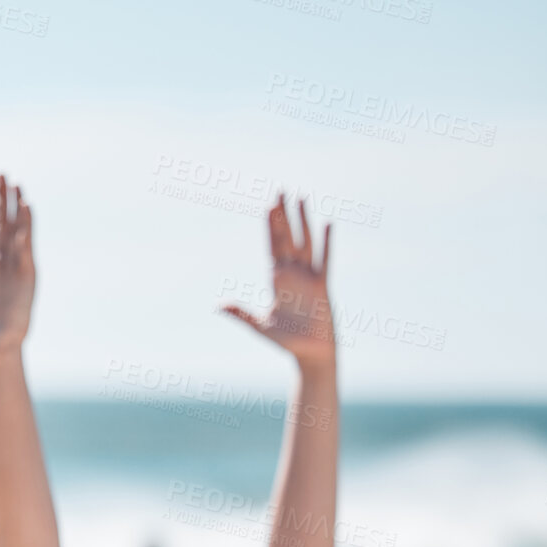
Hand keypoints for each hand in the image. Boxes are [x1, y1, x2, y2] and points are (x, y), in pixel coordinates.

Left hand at [221, 193, 334, 365]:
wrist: (311, 354)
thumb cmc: (286, 342)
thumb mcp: (260, 327)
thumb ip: (242, 314)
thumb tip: (219, 306)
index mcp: (277, 281)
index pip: (272, 247)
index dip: (270, 228)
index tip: (268, 207)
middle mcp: (293, 275)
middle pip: (287, 239)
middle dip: (283, 216)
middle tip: (280, 191)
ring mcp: (310, 278)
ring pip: (306, 243)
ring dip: (304, 221)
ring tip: (302, 199)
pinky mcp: (323, 286)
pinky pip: (325, 260)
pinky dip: (326, 244)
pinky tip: (326, 225)